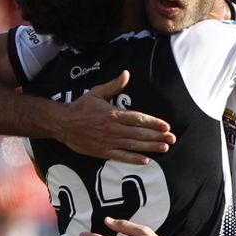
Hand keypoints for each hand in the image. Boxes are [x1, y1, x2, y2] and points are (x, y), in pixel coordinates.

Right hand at [51, 71, 175, 163]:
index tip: (166, 126)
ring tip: (164, 148)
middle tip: (172, 139)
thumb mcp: (97, 92)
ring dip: (150, 147)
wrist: (62, 123)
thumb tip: (126, 74)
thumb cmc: (80, 107)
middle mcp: (114, 129)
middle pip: (140, 134)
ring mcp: (109, 141)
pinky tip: (145, 161)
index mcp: (114, 114)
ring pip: (134, 146)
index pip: (138, 119)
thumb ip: (114, 85)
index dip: (153, 123)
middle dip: (158, 136)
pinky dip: (133, 159)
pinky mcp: (103, 152)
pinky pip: (121, 157)